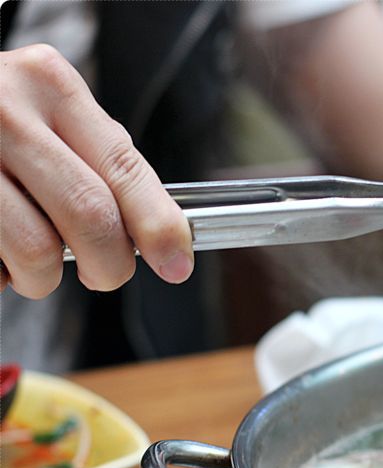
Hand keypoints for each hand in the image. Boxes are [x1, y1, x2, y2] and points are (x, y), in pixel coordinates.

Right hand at [0, 44, 192, 298]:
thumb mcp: (52, 114)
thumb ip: (101, 162)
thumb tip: (165, 235)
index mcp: (49, 85)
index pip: (123, 168)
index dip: (158, 226)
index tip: (176, 264)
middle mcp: (5, 111)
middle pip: (90, 216)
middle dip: (109, 265)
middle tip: (104, 273)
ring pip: (36, 250)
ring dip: (45, 278)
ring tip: (34, 259)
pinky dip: (2, 273)